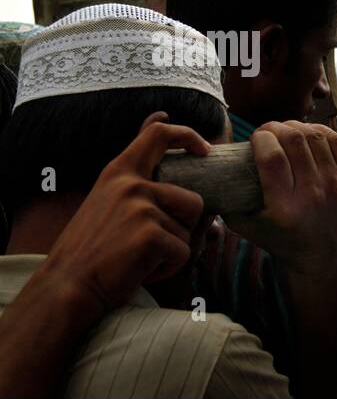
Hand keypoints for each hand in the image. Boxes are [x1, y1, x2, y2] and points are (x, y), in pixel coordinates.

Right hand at [41, 112, 208, 310]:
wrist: (69, 284)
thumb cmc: (93, 245)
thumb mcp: (110, 195)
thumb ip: (138, 165)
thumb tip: (160, 114)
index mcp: (119, 172)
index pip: (159, 134)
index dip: (189, 136)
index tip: (205, 150)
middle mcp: (131, 184)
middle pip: (194, 200)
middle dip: (184, 228)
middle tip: (150, 245)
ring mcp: (141, 208)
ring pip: (189, 231)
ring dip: (173, 250)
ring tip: (140, 256)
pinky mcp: (150, 234)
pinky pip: (183, 253)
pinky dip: (168, 268)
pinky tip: (140, 269)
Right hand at [222, 121, 336, 276]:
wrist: (322, 257)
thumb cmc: (278, 239)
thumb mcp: (244, 225)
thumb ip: (225, 198)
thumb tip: (207, 163)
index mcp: (285, 207)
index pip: (271, 156)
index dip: (260, 137)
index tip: (255, 138)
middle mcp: (314, 195)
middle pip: (295, 140)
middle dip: (276, 127)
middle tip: (268, 131)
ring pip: (317, 137)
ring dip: (297, 126)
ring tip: (286, 131)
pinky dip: (322, 132)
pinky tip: (309, 133)